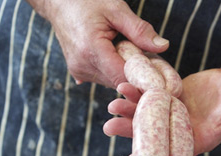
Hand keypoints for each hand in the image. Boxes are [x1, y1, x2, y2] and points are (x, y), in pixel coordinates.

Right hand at [40, 0, 168, 87]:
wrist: (57, 2)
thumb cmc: (86, 1)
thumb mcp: (116, 9)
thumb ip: (140, 30)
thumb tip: (163, 46)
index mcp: (91, 50)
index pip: (123, 77)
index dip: (143, 80)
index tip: (159, 76)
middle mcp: (83, 66)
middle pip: (120, 82)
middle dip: (137, 76)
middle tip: (150, 62)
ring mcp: (79, 72)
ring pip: (113, 82)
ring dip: (126, 73)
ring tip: (131, 54)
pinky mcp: (78, 73)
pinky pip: (104, 78)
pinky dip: (115, 71)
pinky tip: (119, 57)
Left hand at [103, 69, 220, 155]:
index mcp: (198, 139)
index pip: (172, 154)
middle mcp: (180, 131)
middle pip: (153, 136)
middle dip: (130, 133)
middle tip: (109, 128)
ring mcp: (173, 115)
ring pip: (147, 117)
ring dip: (128, 112)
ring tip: (112, 107)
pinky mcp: (169, 99)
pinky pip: (150, 98)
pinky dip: (137, 93)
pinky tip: (123, 87)